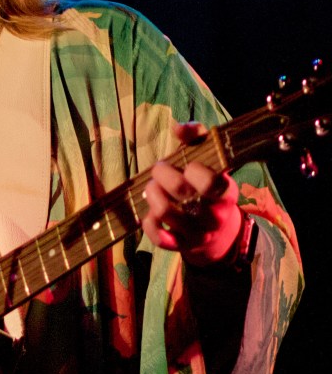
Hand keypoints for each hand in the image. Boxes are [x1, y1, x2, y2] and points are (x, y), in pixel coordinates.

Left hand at [141, 122, 242, 267]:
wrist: (219, 233)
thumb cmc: (208, 187)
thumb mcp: (211, 161)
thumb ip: (197, 138)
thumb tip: (177, 127)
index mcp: (225, 192)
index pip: (210, 181)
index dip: (192, 169)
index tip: (187, 165)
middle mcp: (214, 216)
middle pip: (180, 191)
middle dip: (162, 174)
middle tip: (159, 171)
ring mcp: (197, 233)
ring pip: (165, 212)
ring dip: (152, 194)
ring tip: (152, 188)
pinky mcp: (181, 246)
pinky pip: (159, 237)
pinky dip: (149, 223)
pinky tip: (151, 213)